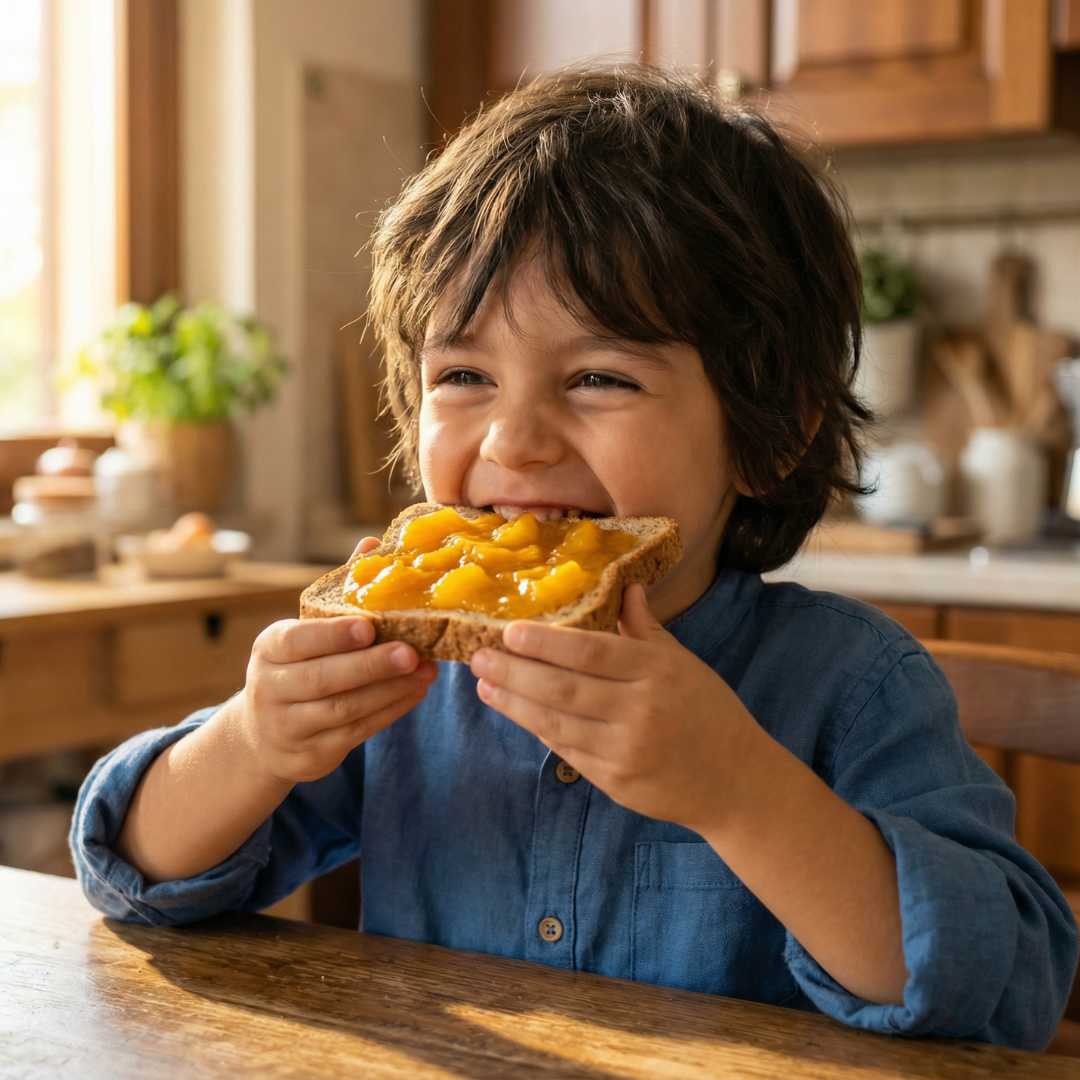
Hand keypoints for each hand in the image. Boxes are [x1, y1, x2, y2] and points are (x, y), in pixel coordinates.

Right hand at [234, 537, 437, 784]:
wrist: (264, 734)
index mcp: (270, 648)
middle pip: (323, 679)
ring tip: (426, 671)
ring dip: (389, 691)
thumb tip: (374, 541)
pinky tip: (415, 692)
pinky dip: (389, 712)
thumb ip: (341, 590)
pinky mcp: (310, 755)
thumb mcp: (307, 629)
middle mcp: (271, 688)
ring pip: (343, 710)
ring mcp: (288, 726)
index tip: (369, 626)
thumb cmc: (298, 665)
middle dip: (371, 666)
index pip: (298, 640)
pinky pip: (356, 733)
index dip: (333, 635)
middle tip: (412, 652)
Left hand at [469, 584, 761, 832]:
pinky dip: (538, 730)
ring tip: (483, 684)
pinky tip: (515, 711)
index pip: (591, 652)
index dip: (546, 643)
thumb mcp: (684, 663)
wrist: (735, 781)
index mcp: (657, 671)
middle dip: (515, 672)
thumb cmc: (709, 712)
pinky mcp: (615, 781)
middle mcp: (640, 710)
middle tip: (478, 656)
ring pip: (557, 723)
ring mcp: (625, 750)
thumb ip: (645, 629)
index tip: (508, 631)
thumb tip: (624, 586)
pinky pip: (567, 751)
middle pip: (564, 688)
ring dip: (514, 703)